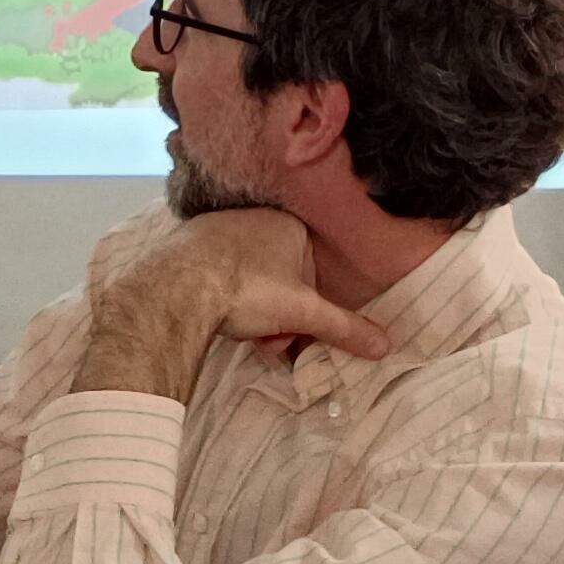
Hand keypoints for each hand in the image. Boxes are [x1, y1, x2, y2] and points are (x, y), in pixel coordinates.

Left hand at [78, 208, 386, 396]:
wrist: (177, 286)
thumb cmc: (247, 289)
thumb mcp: (302, 313)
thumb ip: (344, 327)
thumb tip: (386, 345)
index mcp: (288, 224)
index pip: (310, 273)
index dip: (305, 310)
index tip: (294, 334)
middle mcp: (254, 218)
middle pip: (279, 280)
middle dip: (277, 317)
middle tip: (268, 342)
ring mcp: (217, 228)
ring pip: (248, 280)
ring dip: (251, 313)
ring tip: (242, 333)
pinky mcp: (187, 244)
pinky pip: (216, 275)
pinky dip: (221, 297)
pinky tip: (214, 316)